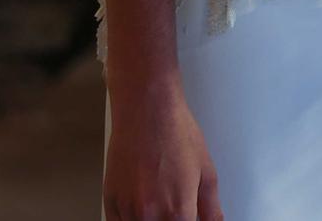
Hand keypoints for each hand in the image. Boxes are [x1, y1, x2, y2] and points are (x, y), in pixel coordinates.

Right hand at [104, 79, 221, 220]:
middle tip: (174, 206)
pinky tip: (143, 205)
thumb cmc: (177, 135)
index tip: (189, 218)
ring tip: (159, 199)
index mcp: (178, 211)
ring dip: (151, 220)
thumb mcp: (206, 172)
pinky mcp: (110, 202)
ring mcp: (127, 210)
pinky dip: (132, 219)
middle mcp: (150, 216)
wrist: (147, 112)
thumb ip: (211, 208)